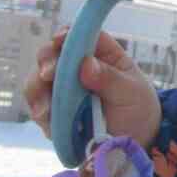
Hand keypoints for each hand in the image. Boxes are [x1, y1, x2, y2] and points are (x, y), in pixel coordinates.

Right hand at [24, 29, 161, 151]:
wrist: (137, 141)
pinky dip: (40, 112)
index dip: (67, 35)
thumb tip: (86, 64)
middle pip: (51, 56)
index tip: (59, 40)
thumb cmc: (138, 108)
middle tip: (49, 75)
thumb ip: (110, 78)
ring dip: (38, 91)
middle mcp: (76, 69)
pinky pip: (39, 108)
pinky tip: (48, 119)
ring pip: (38, 82)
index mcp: (100, 55)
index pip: (79, 37)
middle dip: (46, 63)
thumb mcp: (131, 92)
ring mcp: (63, 90)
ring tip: (46, 106)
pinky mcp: (55, 112)